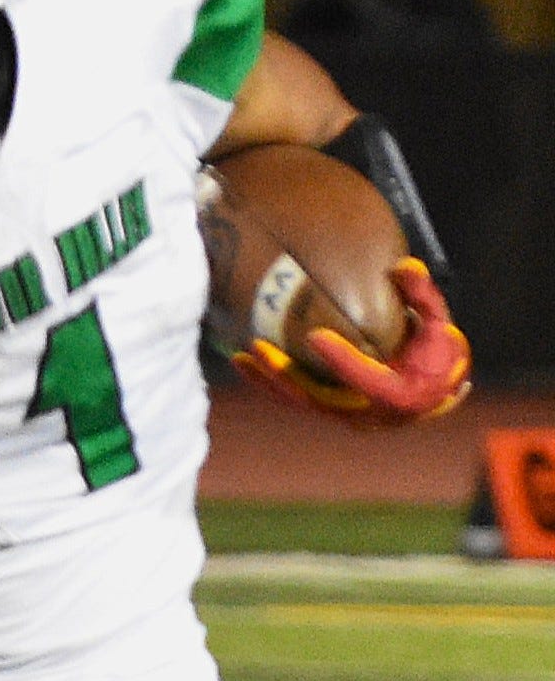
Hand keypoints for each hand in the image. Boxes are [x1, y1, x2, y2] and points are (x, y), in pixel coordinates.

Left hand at [233, 256, 474, 424]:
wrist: (435, 391)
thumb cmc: (438, 354)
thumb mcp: (439, 323)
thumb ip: (422, 295)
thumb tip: (403, 265)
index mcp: (397, 394)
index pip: (364, 379)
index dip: (340, 360)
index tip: (314, 336)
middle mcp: (368, 413)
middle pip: (318, 397)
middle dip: (285, 374)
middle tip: (257, 347)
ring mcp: (346, 415)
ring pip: (301, 402)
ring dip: (269, 381)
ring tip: (240, 357)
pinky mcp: (331, 412)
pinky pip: (296, 401)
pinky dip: (271, 385)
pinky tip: (245, 364)